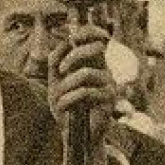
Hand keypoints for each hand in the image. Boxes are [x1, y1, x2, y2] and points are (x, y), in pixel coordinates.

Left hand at [47, 24, 118, 164]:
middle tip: (61, 71)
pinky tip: (64, 108)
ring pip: (87, 73)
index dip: (89, 31)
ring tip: (59, 97)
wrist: (74, 133)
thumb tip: (65, 42)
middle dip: (74, 56)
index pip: (98, 37)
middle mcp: (104, 69)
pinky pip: (86, 92)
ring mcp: (109, 84)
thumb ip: (56, 60)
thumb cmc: (66, 105)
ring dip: (67, 85)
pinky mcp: (109, 100)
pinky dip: (69, 99)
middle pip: (96, 48)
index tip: (74, 36)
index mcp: (92, 62)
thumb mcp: (55, 80)